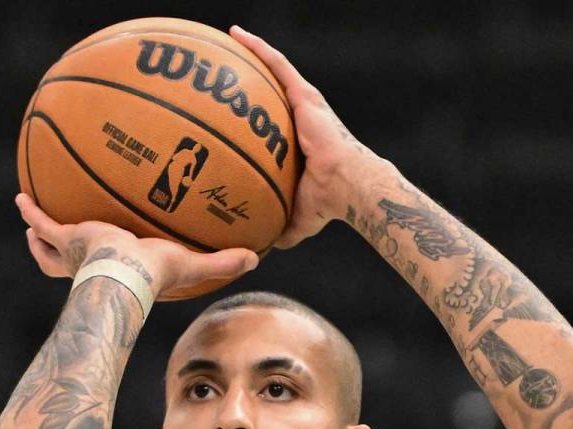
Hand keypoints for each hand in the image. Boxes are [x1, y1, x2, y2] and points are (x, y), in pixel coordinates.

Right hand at [16, 194, 258, 298]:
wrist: (125, 276)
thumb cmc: (155, 275)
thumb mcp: (192, 263)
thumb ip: (222, 261)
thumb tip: (256, 257)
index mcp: (118, 269)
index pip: (114, 268)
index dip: (112, 262)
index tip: (109, 251)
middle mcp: (92, 264)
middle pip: (69, 262)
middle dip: (59, 251)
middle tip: (53, 236)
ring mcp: (75, 251)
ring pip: (49, 247)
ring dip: (40, 237)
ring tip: (30, 220)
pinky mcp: (67, 238)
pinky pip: (44, 223)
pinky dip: (32, 212)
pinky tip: (21, 196)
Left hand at [230, 25, 384, 248]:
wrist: (348, 186)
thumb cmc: (329, 203)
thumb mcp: (298, 217)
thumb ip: (281, 228)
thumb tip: (264, 249)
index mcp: (299, 140)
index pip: (273, 119)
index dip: (255, 110)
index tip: (234, 105)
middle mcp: (302, 116)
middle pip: (271, 88)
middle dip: (250, 75)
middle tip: (223, 67)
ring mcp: (304, 103)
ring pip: (273, 68)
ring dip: (252, 51)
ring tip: (229, 38)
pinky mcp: (305, 95)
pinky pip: (277, 64)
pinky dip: (258, 48)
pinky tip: (237, 35)